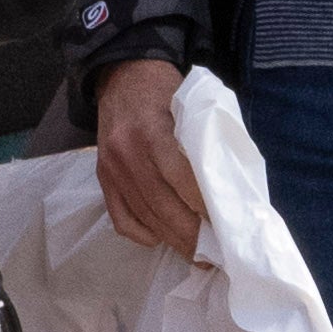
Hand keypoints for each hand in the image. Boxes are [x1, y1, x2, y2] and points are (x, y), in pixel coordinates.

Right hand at [90, 55, 207, 258]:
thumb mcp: (191, 108)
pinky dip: (141, 233)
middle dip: (192, 236)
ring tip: (197, 255)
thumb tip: (229, 188)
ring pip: (144, 217)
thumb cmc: (166, 91)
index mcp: (151, 132)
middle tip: (217, 255)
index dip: (205, 208)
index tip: (227, 227)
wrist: (122, 76)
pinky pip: (120, 218)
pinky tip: (160, 238)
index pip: (181, 180)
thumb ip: (204, 144)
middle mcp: (126, 154)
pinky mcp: (102, 178)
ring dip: (172, 241)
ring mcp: (111, 169)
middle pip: (162, 207)